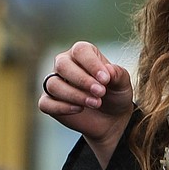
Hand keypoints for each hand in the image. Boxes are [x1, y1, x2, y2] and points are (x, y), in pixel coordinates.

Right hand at [39, 41, 134, 167]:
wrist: (112, 118)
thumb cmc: (116, 94)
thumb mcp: (122, 83)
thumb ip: (117, 74)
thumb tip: (108, 70)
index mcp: (82, 53)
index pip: (80, 51)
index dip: (92, 64)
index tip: (105, 79)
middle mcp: (65, 64)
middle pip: (63, 65)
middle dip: (82, 80)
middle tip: (100, 92)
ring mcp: (55, 83)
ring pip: (53, 85)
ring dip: (75, 95)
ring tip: (96, 103)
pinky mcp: (49, 102)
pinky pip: (46, 103)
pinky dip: (61, 107)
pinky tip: (79, 109)